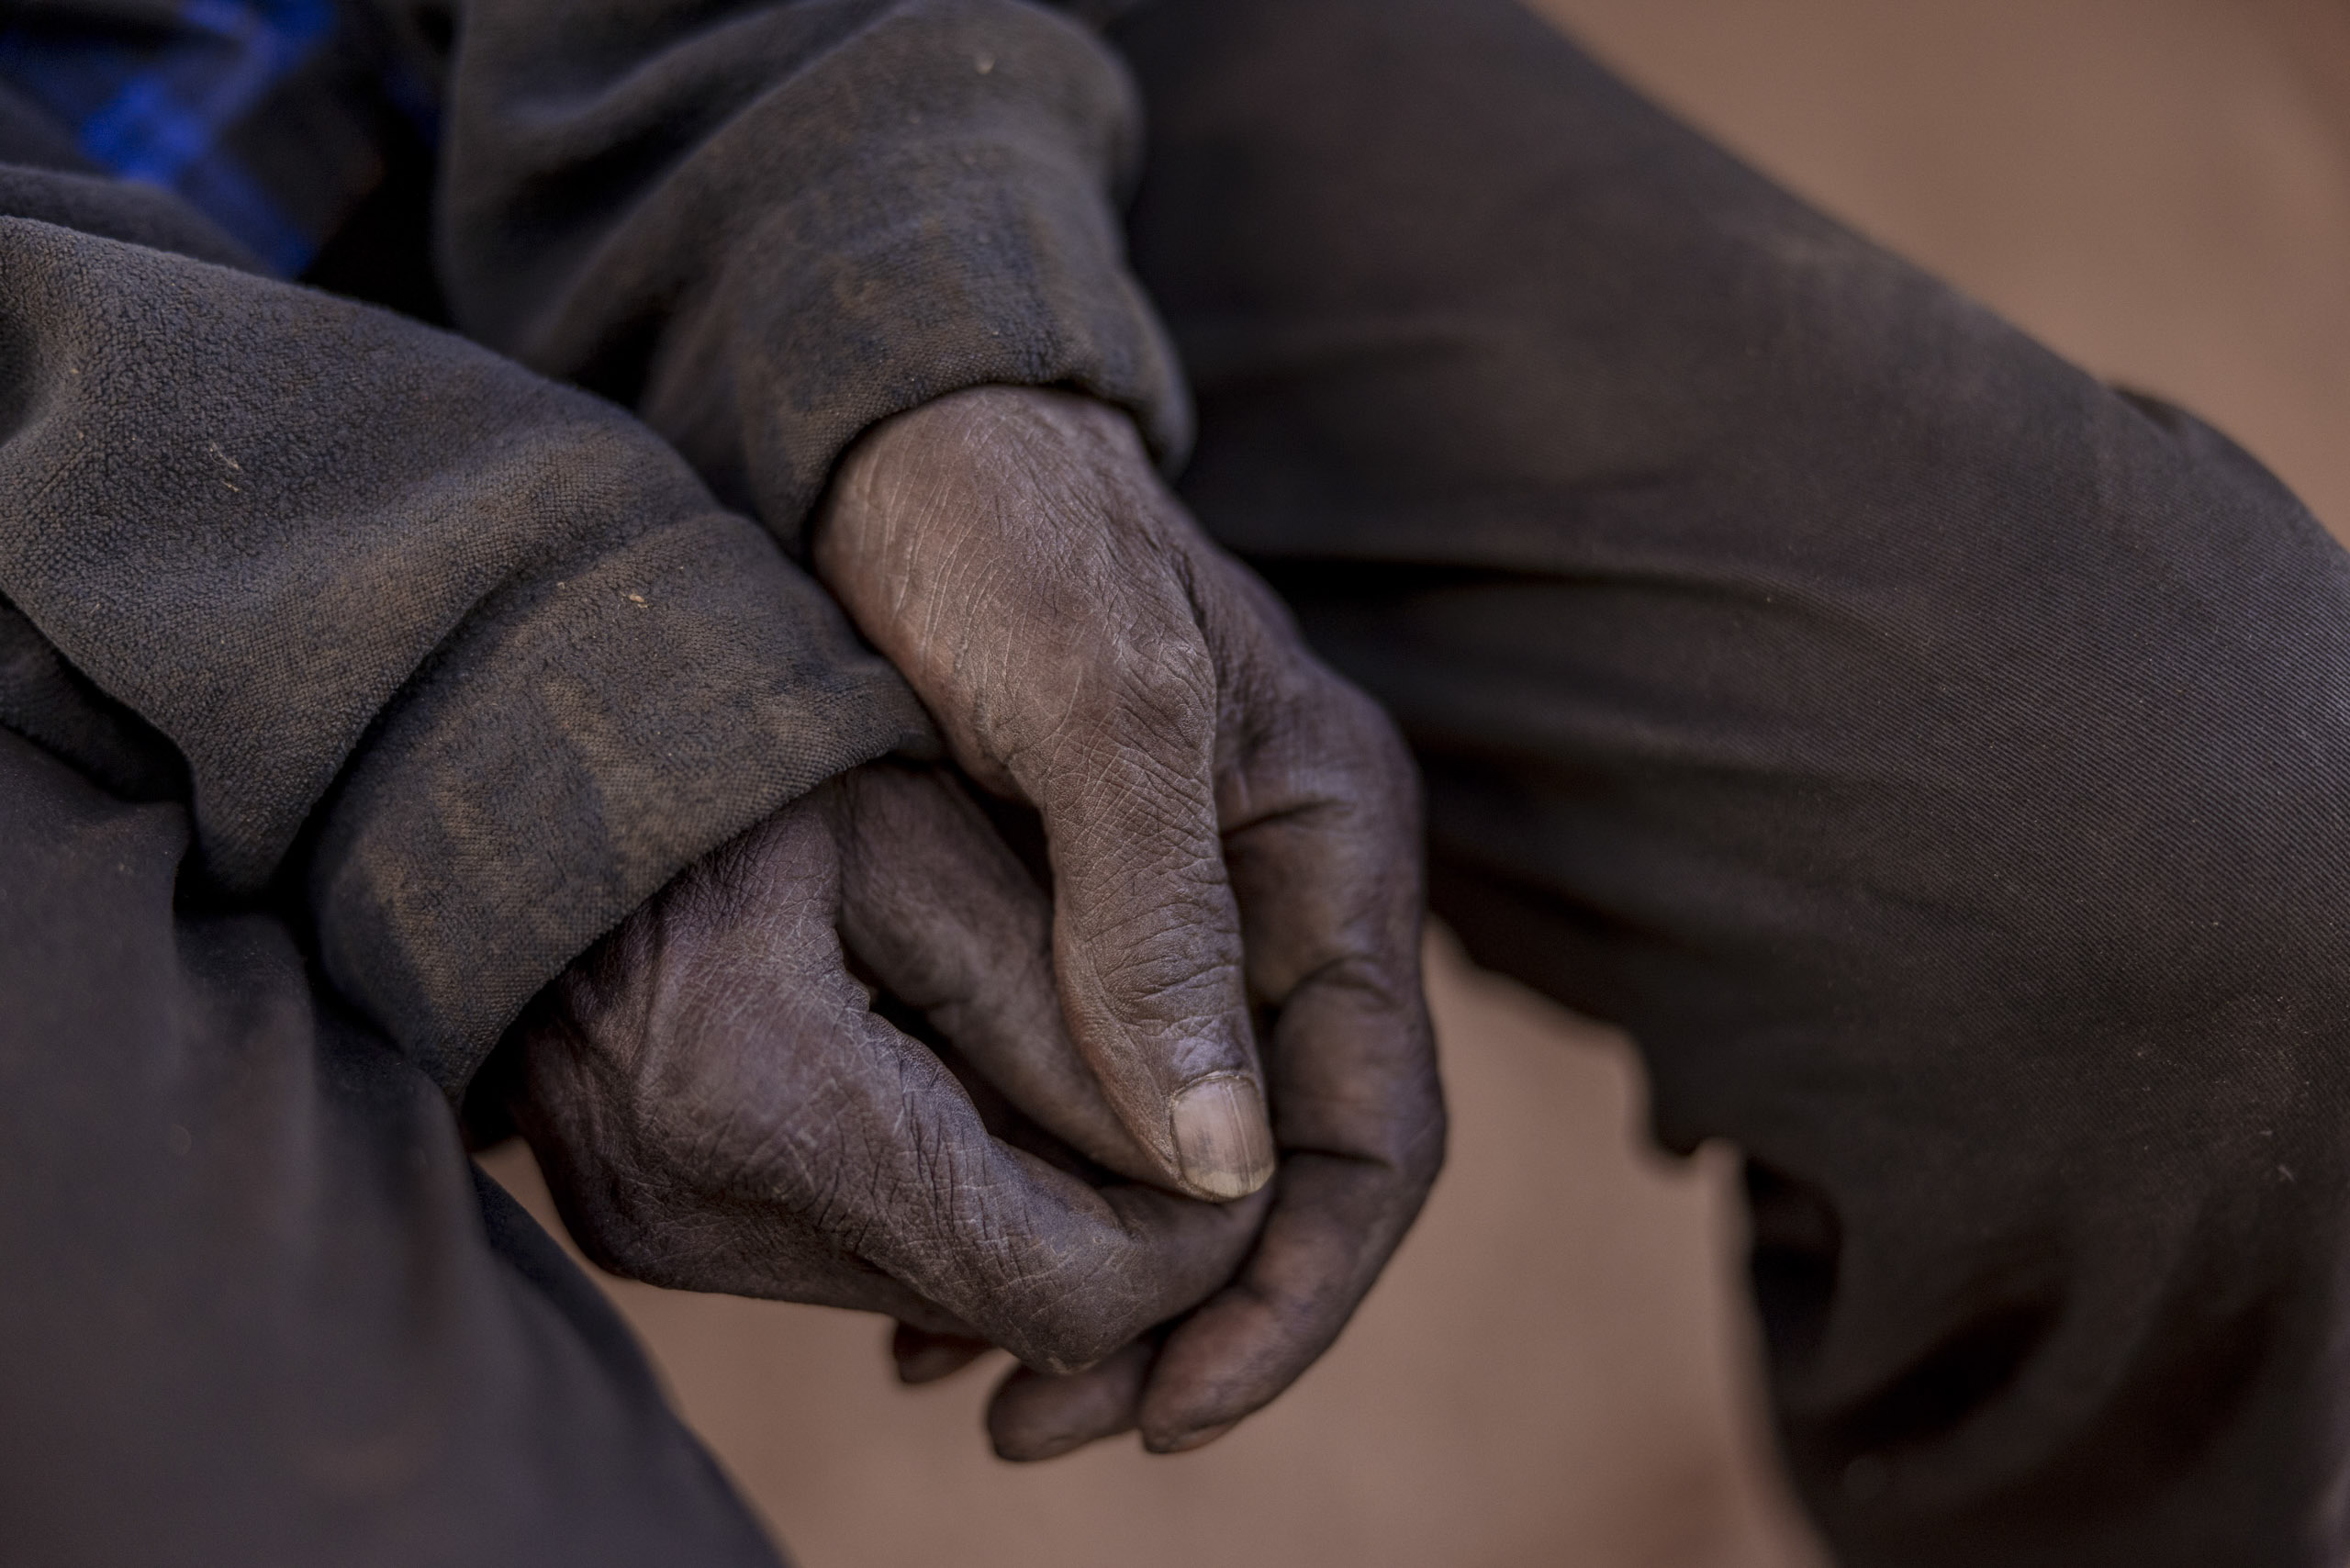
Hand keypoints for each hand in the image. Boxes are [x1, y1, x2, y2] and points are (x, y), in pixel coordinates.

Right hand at [504, 762, 1263, 1373]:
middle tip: (1159, 1088)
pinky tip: (939, 1066)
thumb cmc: (732, 754)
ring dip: (1024, 1196)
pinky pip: (852, 1254)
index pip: (1051, 1283)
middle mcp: (688, 1211)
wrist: (505, 749)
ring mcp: (653, 1236)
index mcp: (761, 1097)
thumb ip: (1072, 1012)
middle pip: (996, 1303)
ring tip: (1037, 1046)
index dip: (1178, 1243)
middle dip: (1112, 1216)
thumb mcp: (922, 840)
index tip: (1228, 1153)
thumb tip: (1216, 1167)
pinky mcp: (644, 1232)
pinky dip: (936, 1184)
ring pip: (934, 1287)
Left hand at [814, 386, 1445, 1454]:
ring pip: (1169, 1159)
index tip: (1167, 1410)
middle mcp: (1273, 903)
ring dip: (1088, 1283)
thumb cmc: (1005, 534)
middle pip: (1271, 1174)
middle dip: (1179, 1322)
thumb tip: (1216, 1171)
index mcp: (1333, 852)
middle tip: (1036, 1424)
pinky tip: (922, 1267)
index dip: (1289, 1295)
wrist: (886, 427)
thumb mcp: (1097, 708)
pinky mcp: (1064, 916)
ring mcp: (1170, 913)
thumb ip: (1158, 927)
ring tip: (966, 1379)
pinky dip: (1016, 1198)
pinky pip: (1075, 1102)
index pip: (1373, 1134)